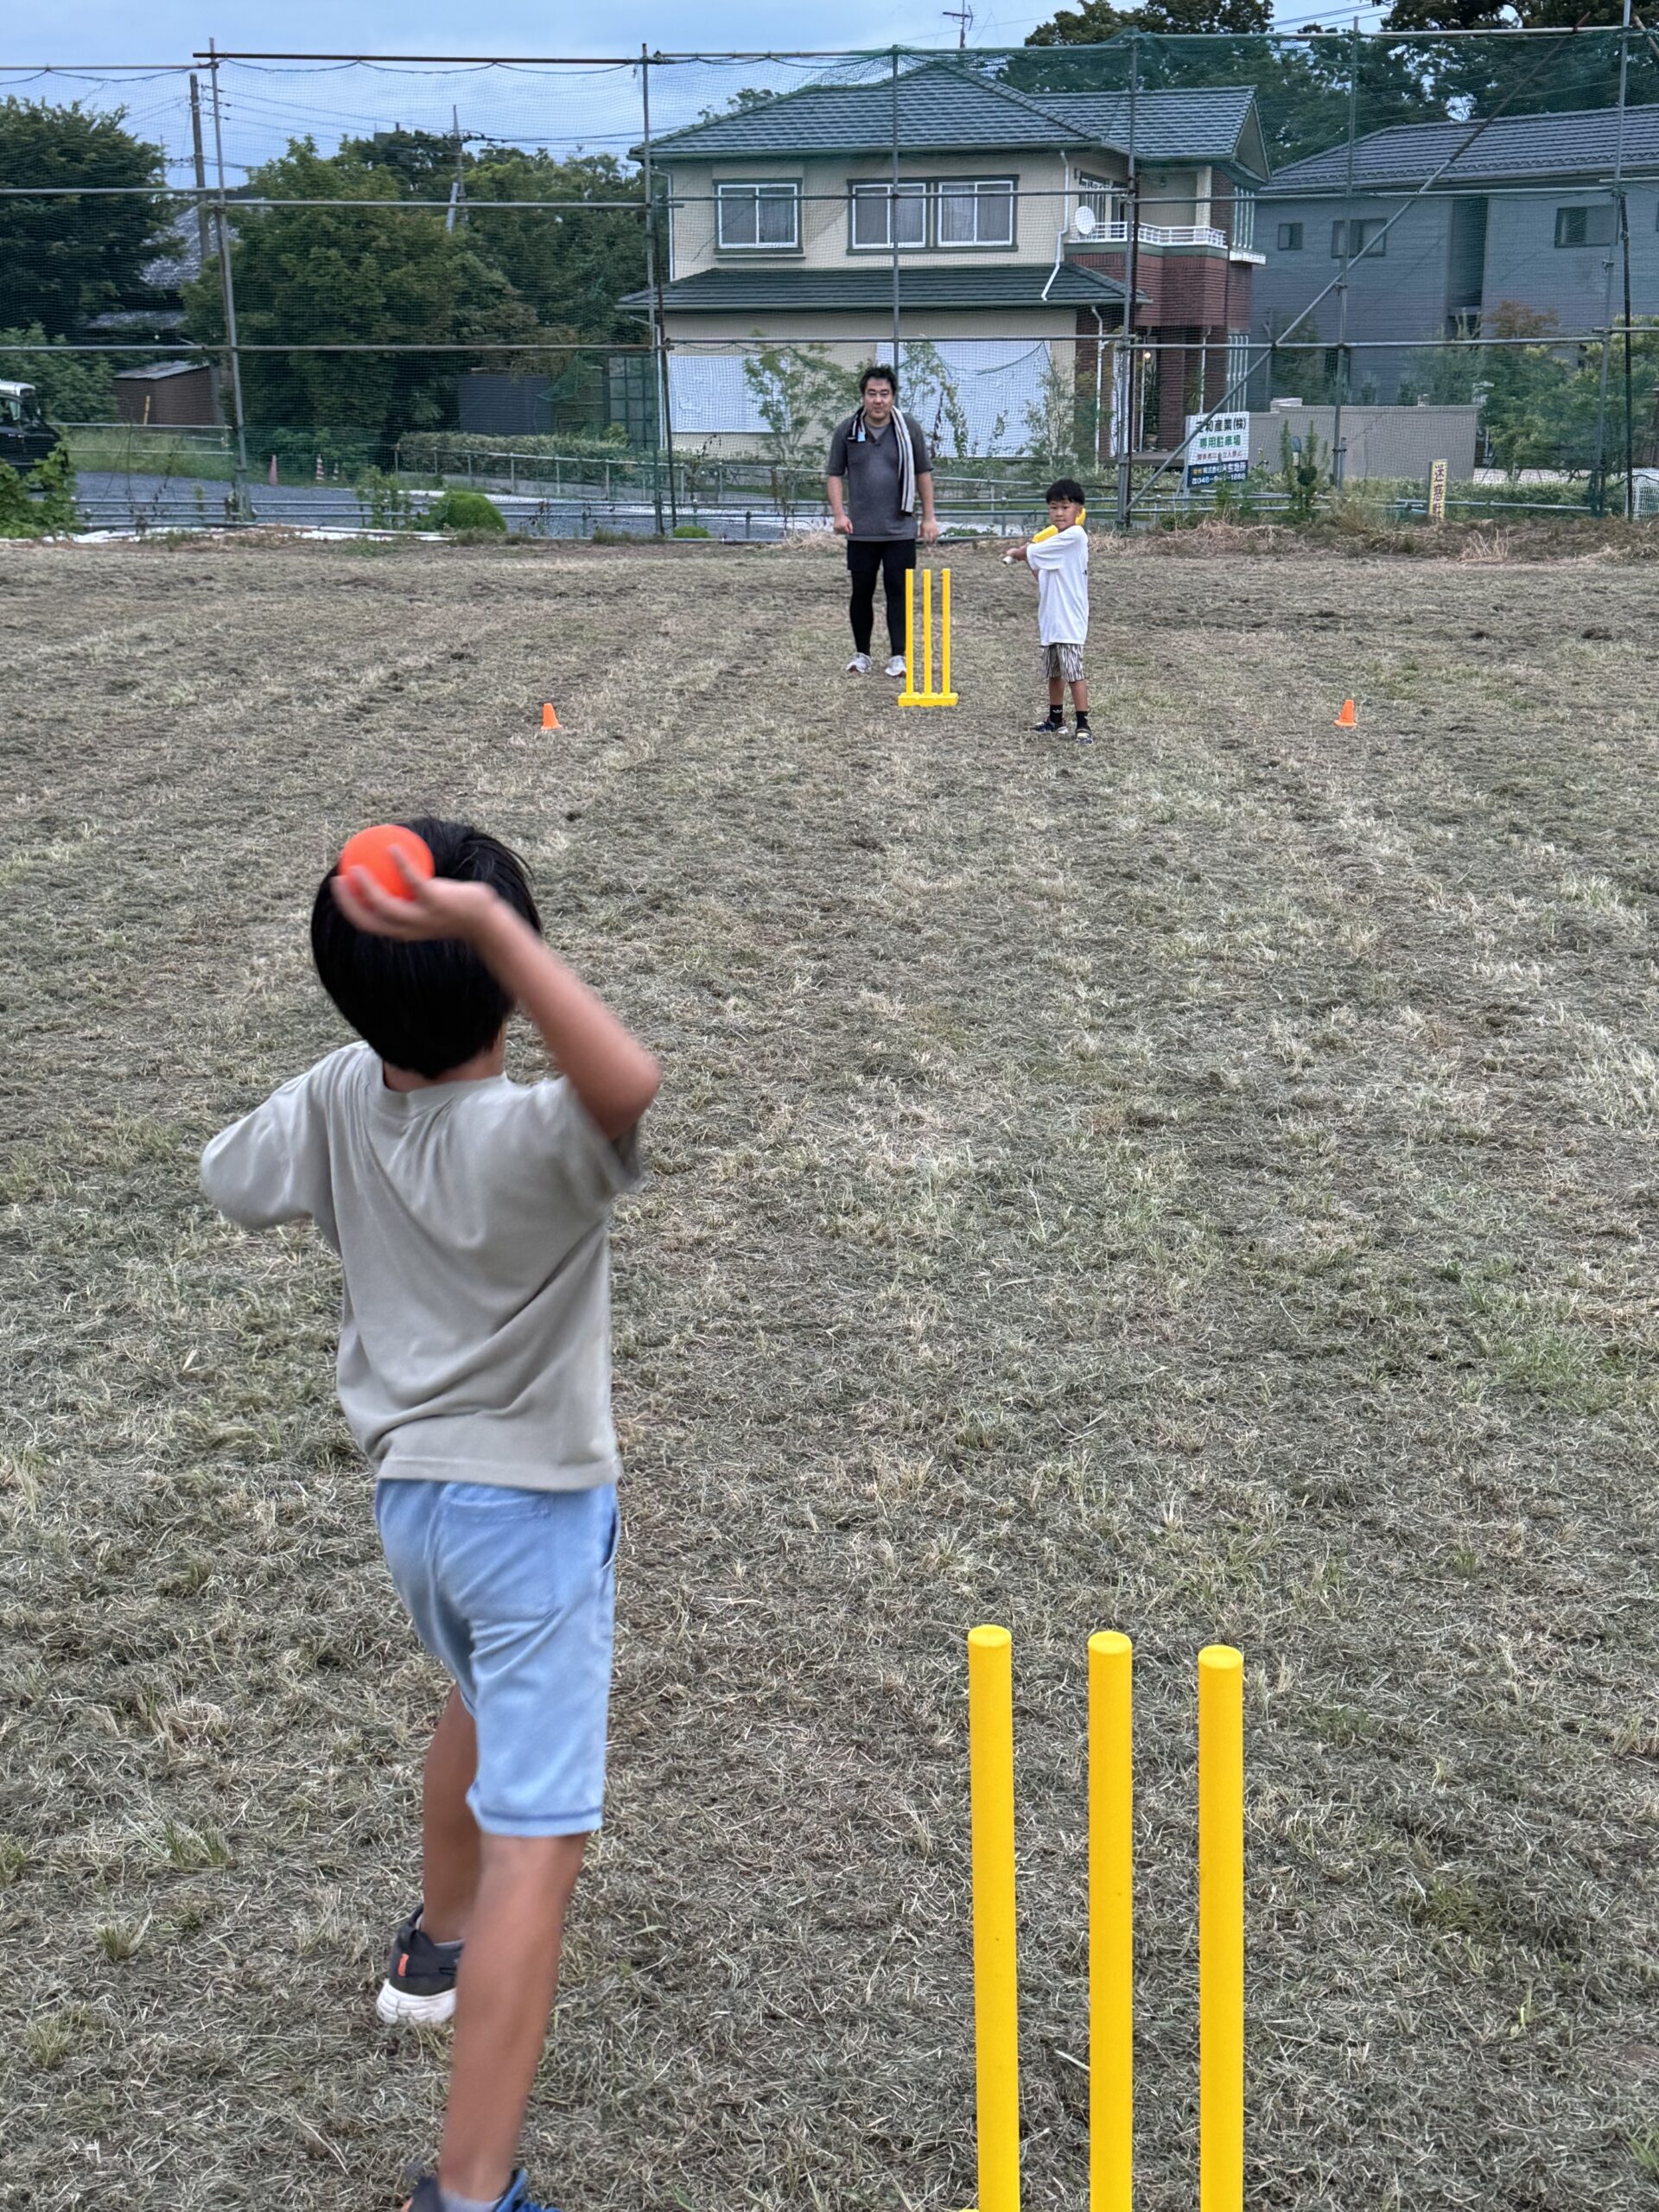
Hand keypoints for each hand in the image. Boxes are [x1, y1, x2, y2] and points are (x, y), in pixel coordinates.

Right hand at [332, 850, 498, 942]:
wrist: (483, 919)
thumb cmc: (452, 909)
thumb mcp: (425, 907)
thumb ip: (407, 897)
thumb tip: (390, 871)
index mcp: (401, 930)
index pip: (366, 923)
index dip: (347, 907)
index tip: (339, 885)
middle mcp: (407, 929)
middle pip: (367, 919)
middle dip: (347, 901)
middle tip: (339, 876)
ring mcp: (421, 917)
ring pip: (385, 904)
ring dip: (366, 885)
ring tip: (357, 865)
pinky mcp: (435, 901)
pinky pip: (412, 880)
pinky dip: (400, 863)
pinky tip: (393, 847)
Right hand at [832, 513, 853, 535]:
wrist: (838, 515)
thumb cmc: (845, 518)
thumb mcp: (849, 522)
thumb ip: (851, 528)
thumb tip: (851, 533)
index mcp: (844, 526)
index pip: (847, 532)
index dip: (848, 530)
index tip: (847, 527)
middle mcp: (839, 528)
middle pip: (844, 533)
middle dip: (845, 531)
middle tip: (844, 526)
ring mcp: (836, 528)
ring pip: (840, 533)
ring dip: (842, 531)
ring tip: (842, 526)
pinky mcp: (834, 528)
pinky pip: (837, 532)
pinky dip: (839, 531)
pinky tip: (839, 527)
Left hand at [919, 515, 939, 542]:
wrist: (928, 516)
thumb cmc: (924, 522)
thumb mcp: (921, 527)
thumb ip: (921, 533)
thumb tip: (919, 538)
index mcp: (925, 530)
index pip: (925, 538)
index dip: (925, 542)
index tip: (925, 544)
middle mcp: (929, 530)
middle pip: (930, 538)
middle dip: (930, 542)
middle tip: (930, 545)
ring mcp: (933, 529)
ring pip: (935, 536)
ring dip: (934, 540)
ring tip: (934, 543)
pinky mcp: (936, 527)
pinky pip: (937, 533)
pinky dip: (937, 535)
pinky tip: (937, 537)